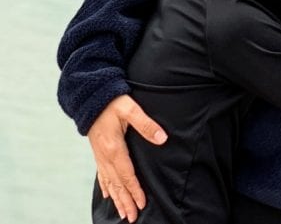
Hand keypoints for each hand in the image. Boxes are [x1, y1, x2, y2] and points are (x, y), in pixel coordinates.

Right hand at [88, 94, 166, 222]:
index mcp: (114, 148)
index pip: (127, 174)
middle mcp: (105, 155)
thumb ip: (146, 124)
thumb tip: (162, 138)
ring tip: (121, 213)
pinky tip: (108, 195)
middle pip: (117, 184)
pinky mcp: (98, 152)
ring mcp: (100, 155)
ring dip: (116, 198)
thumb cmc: (112, 102)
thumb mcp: (131, 109)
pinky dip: (106, 186)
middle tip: (131, 218)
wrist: (90, 98)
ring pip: (109, 182)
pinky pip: (101, 174)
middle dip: (125, 201)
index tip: (141, 204)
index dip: (134, 190)